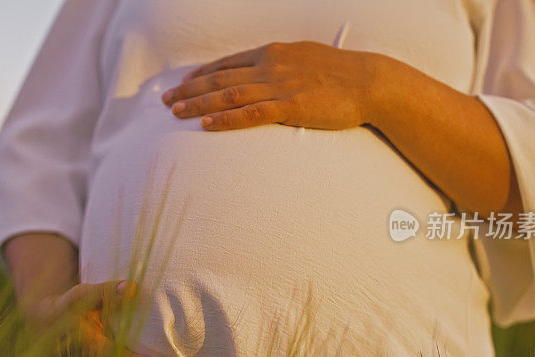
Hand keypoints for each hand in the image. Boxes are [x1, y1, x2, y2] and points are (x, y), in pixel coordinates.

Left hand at [162, 41, 385, 130]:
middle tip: (165, 101)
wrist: (369, 81)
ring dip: (198, 104)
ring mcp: (279, 85)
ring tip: (175, 113)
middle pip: (220, 78)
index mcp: (273, 53)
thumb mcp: (305, 59)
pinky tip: (206, 125)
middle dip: (189, 90)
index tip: (183, 82)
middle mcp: (270, 65)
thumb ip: (281, 66)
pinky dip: (225, 119)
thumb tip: (266, 73)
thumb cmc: (340, 74)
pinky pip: (250, 114)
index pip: (228, 63)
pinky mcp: (290, 106)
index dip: (202, 74)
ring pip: (228, 95)